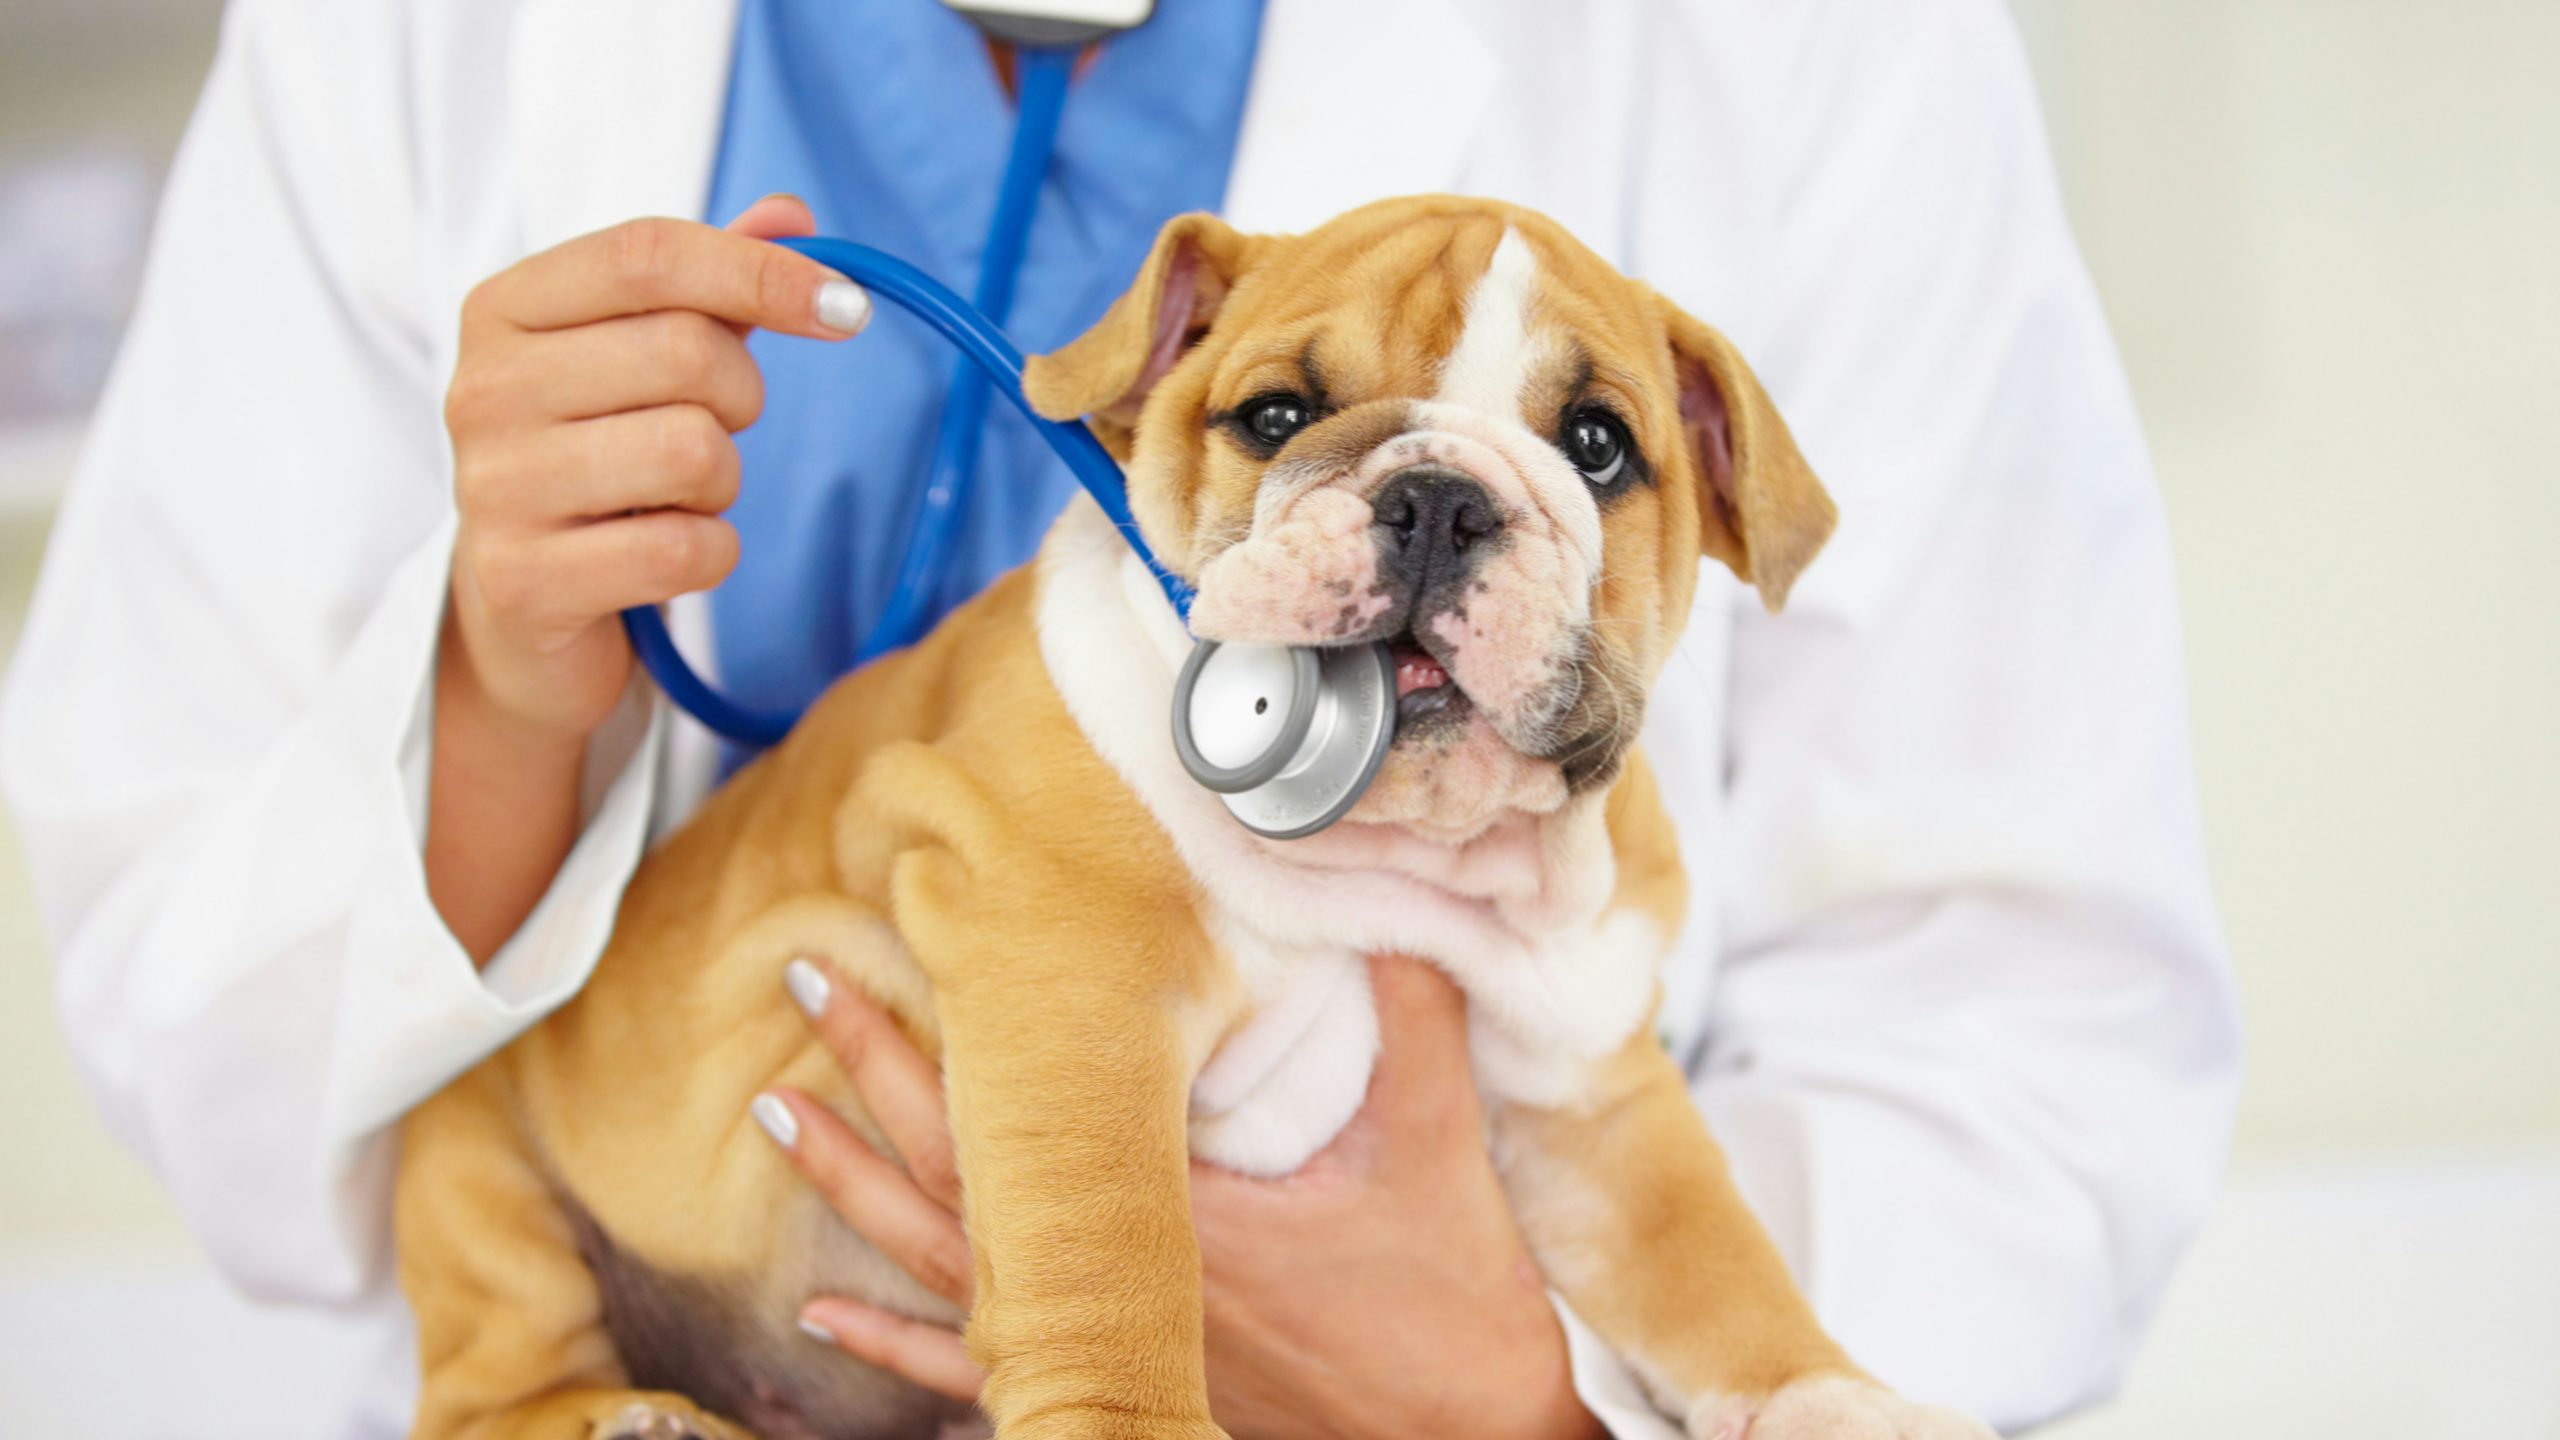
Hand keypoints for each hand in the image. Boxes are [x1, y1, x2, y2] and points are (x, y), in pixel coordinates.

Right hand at [427, 196, 866, 960]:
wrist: (522, 612)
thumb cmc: (596, 460)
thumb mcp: (643, 358)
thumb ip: (713, 282)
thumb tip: (794, 217)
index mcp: (503, 308)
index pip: (650, 254)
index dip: (763, 272)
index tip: (845, 308)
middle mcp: (482, 387)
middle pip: (689, 351)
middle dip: (740, 398)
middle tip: (713, 431)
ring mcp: (494, 487)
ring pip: (695, 451)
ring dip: (721, 484)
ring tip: (675, 498)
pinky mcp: (525, 581)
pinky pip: (688, 550)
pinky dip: (709, 554)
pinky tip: (664, 556)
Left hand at [759, 954, 1604, 1439]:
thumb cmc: (1453, 1315)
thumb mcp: (1439, 1153)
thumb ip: (1415, 1023)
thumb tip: (1391, 914)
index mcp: (1175, 1207)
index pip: (1021, 1111)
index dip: (939, 1031)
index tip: (881, 945)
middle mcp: (1113, 1279)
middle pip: (957, 1169)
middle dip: (871, 1073)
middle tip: (804, 982)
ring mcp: (1106, 1345)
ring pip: (944, 1263)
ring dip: (854, 1188)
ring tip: (776, 1116)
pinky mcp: (1119, 1390)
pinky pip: (974, 1374)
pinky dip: (892, 1346)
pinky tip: (827, 1316)